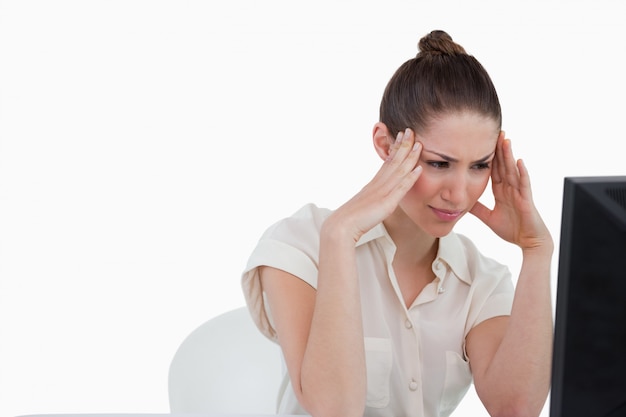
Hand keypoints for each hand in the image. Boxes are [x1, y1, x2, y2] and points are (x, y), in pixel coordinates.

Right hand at [327, 128, 422, 242]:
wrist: (341, 227)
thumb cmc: (350, 220)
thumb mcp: (364, 205)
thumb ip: (372, 199)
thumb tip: (377, 198)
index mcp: (373, 184)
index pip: (387, 162)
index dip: (396, 148)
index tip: (401, 136)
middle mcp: (378, 184)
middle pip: (393, 161)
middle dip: (404, 145)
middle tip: (411, 130)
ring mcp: (382, 193)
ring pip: (399, 171)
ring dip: (409, 157)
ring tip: (419, 144)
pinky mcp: (386, 203)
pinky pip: (400, 188)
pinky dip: (410, 178)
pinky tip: (419, 169)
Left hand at [470, 132, 551, 251]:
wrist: (528, 242)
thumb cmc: (512, 229)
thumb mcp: (489, 217)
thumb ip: (477, 209)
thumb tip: (461, 202)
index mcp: (501, 191)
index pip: (494, 170)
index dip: (488, 157)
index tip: (481, 142)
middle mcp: (511, 188)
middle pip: (503, 165)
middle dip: (499, 149)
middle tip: (495, 131)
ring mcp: (520, 192)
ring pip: (513, 170)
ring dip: (509, 155)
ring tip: (505, 139)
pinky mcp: (527, 199)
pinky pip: (524, 184)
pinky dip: (522, 172)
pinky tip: (519, 161)